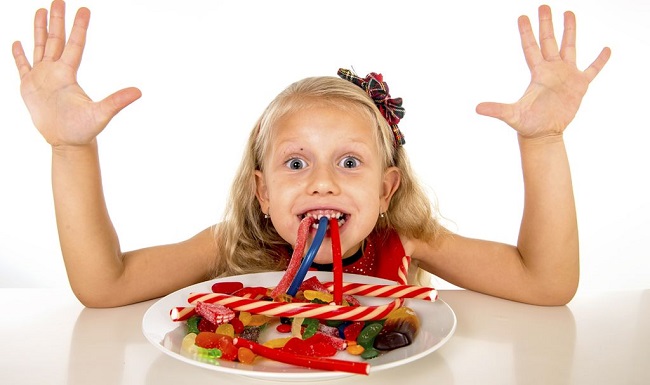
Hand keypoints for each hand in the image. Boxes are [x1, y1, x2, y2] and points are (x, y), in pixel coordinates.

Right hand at [12, 0, 140, 147]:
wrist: (67, 142)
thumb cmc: (84, 130)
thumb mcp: (101, 113)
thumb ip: (117, 101)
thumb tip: (139, 92)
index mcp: (69, 75)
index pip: (74, 45)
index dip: (78, 27)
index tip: (84, 9)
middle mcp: (55, 72)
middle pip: (55, 40)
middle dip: (56, 20)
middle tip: (58, 0)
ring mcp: (42, 78)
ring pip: (39, 47)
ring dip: (39, 30)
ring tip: (40, 11)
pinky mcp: (29, 88)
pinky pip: (22, 66)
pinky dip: (19, 55)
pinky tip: (17, 42)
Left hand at [476, 5, 610, 138]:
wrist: (544, 134)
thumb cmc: (527, 125)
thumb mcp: (512, 115)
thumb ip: (497, 109)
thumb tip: (477, 108)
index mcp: (537, 73)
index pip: (530, 47)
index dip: (526, 32)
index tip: (522, 16)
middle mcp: (551, 70)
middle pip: (548, 41)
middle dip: (546, 24)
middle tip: (543, 6)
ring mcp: (566, 76)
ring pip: (569, 48)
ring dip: (570, 31)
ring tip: (569, 13)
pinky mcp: (579, 86)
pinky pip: (592, 70)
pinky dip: (599, 60)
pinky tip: (606, 49)